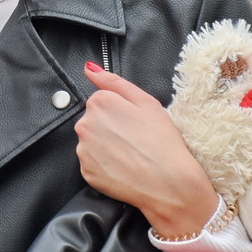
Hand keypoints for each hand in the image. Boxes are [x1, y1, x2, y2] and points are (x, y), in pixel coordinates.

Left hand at [75, 63, 219, 238]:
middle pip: (94, 121)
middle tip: (135, 139)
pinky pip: (92, 163)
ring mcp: (83, 150)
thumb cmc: (162, 140)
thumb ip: (114, 82)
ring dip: (106, 146)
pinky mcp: (86, 172)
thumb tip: (89, 69)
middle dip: (111, 127)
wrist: (168, 182)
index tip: (135, 123)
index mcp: (99, 103)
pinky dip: (105, 165)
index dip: (121, 112)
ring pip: (92, 142)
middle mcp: (85, 124)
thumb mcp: (146, 102)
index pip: (101, 100)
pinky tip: (124, 168)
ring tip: (131, 155)